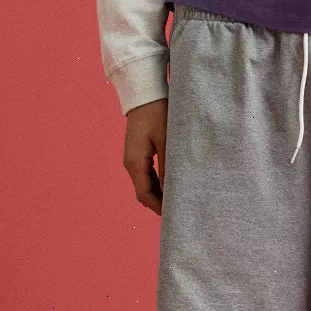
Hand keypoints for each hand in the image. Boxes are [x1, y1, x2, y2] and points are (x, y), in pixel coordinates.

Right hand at [124, 98, 168, 214]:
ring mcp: (133, 158)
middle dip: (159, 203)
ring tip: (177, 198)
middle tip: (179, 209)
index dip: (159, 207)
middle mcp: (130, 163)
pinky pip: (146, 174)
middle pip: (144, 192)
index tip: (174, 215)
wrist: (144, 95)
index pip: (145, 194)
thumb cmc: (156, 114)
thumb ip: (168, 167)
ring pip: (145, 184)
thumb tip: (172, 190)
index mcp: (135, 162)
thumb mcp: (166, 141)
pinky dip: (156, 183)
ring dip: (158, 193)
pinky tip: (170, 183)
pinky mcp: (138, 152)